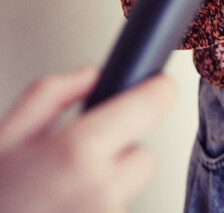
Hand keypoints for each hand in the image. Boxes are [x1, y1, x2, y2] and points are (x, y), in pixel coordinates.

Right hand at [0, 65, 175, 212]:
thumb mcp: (7, 134)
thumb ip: (52, 93)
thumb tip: (90, 75)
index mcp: (78, 152)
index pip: (153, 105)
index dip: (156, 90)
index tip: (156, 86)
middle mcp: (101, 190)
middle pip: (145, 154)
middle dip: (120, 151)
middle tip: (81, 157)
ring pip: (129, 189)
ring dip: (108, 185)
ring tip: (64, 190)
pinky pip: (116, 212)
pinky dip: (99, 208)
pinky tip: (67, 207)